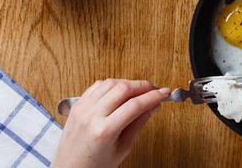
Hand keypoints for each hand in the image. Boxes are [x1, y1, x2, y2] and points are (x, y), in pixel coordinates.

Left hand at [51, 79, 170, 167]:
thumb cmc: (94, 166)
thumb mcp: (122, 149)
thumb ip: (138, 124)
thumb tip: (153, 106)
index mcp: (104, 131)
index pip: (135, 105)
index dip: (153, 96)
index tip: (164, 93)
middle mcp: (91, 116)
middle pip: (123, 88)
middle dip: (143, 85)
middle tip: (155, 90)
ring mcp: (82, 108)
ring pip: (110, 82)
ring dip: (128, 82)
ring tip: (139, 90)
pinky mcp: (77, 105)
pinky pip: (96, 86)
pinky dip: (111, 84)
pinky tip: (120, 90)